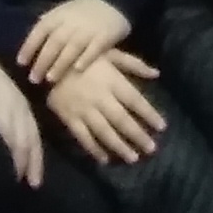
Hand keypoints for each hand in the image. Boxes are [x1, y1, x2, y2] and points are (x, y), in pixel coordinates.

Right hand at [0, 36, 45, 184]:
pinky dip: (5, 150)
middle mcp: (14, 101)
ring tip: (18, 180)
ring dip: (21, 160)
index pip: (32, 131)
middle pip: (30, 137)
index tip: (34, 174)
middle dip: (33, 161)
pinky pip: (1, 132)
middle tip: (33, 184)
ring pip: (19, 138)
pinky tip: (2, 163)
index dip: (35, 153)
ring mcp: (1, 103)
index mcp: (16, 96)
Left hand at [18, 0, 132, 84]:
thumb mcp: (64, 10)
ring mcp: (89, 28)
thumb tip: (32, 37)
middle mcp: (73, 21)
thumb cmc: (84, 11)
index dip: (30, 46)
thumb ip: (49, 22)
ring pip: (72, 47)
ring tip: (51, 79)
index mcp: (60, 14)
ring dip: (60, 63)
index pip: (41, 29)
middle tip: (34, 79)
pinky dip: (86, 58)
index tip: (21, 63)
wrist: (115, 0)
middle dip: (43, 60)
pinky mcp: (105, 35)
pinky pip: (95, 48)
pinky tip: (78, 70)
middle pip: (55, 42)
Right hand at [45, 52, 165, 164]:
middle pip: (122, 120)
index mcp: (112, 80)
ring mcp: (84, 110)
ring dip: (119, 146)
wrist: (50, 62)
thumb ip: (133, 64)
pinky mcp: (69, 119)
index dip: (149, 114)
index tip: (162, 127)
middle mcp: (100, 97)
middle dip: (138, 136)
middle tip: (151, 149)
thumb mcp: (110, 53)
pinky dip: (94, 149)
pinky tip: (105, 159)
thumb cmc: (85, 56)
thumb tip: (156, 74)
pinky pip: (83, 137)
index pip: (135, 100)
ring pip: (104, 132)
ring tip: (133, 158)